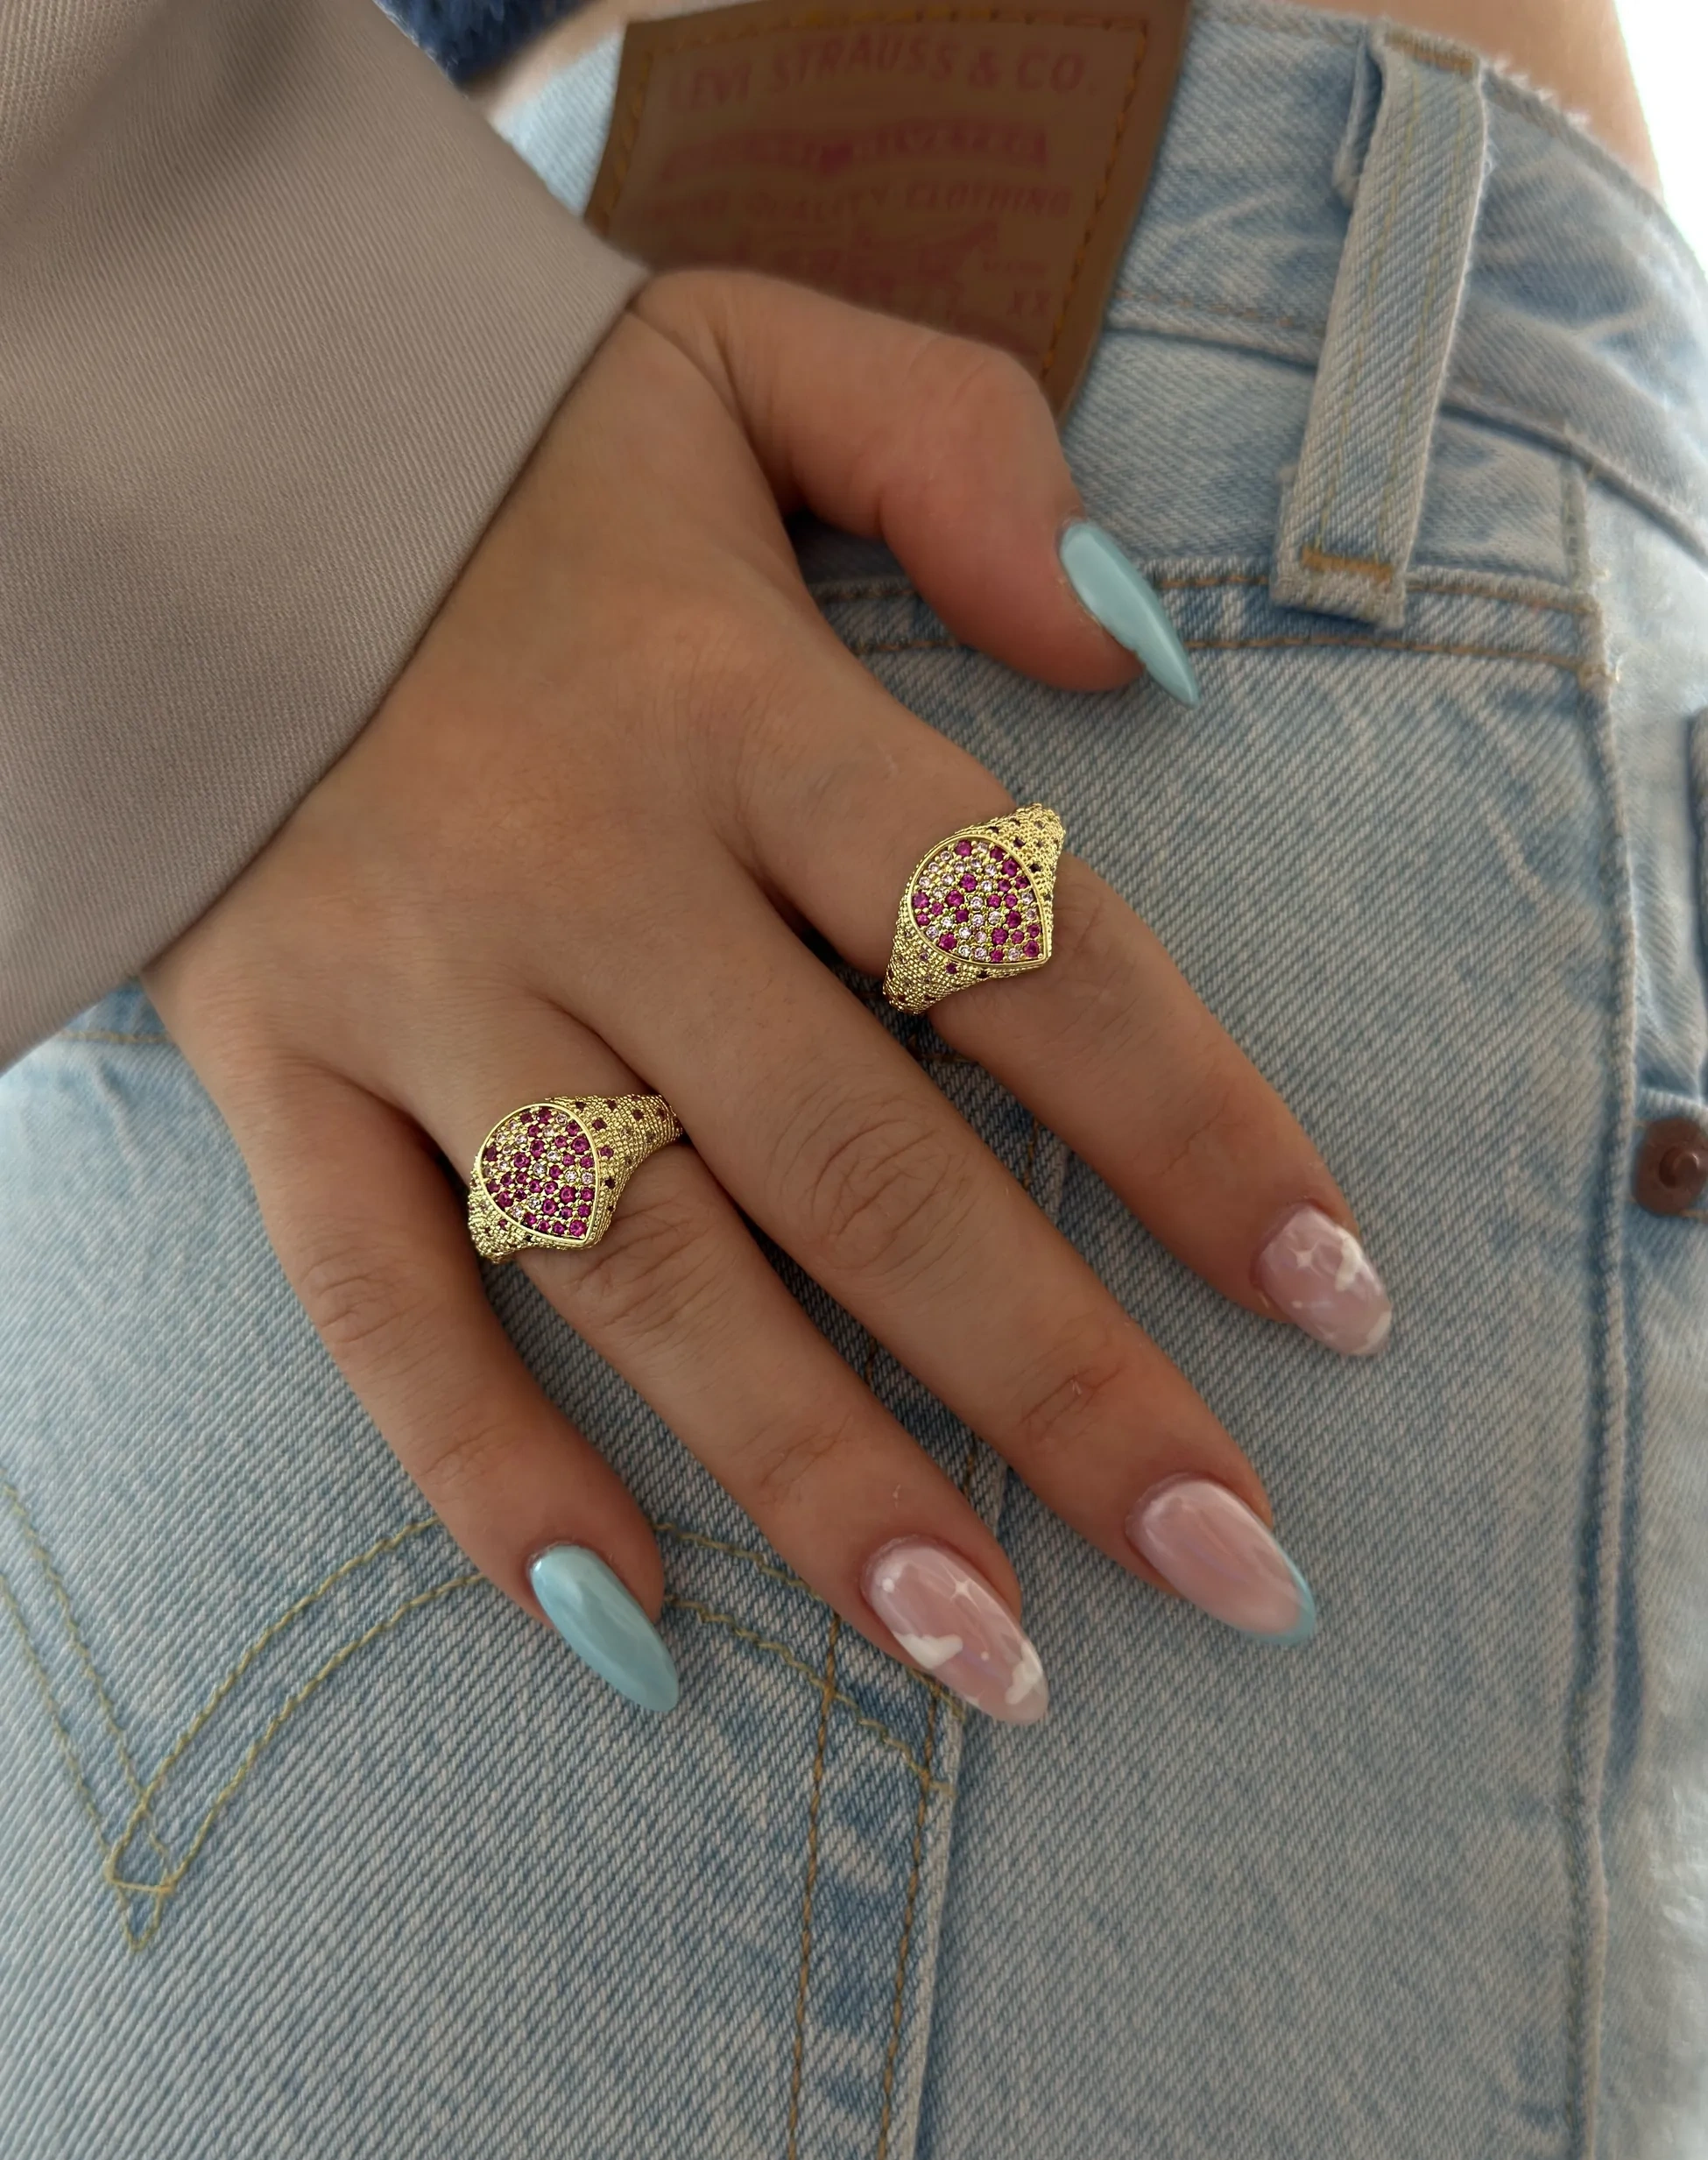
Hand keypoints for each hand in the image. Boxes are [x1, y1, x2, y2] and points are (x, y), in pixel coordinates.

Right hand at [143, 270, 1388, 1719]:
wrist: (175, 472)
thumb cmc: (500, 452)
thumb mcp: (737, 358)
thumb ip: (956, 451)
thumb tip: (1141, 650)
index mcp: (732, 703)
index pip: (1015, 941)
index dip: (1193, 1125)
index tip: (1330, 1297)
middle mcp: (586, 870)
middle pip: (859, 1165)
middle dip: (1057, 1380)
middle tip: (1227, 1561)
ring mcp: (418, 991)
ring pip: (642, 1275)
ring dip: (820, 1480)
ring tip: (989, 1657)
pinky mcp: (279, 1075)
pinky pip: (371, 1302)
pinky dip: (479, 1468)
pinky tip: (621, 1626)